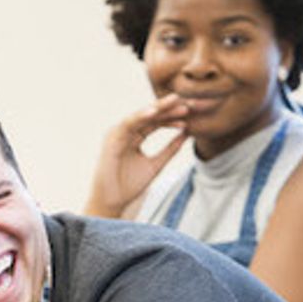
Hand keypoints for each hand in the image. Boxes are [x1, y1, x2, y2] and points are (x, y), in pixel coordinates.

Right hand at [89, 95, 191, 214]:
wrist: (113, 200)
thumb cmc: (130, 185)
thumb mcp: (156, 165)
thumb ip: (170, 150)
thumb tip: (187, 135)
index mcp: (135, 136)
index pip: (156, 122)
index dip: (172, 117)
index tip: (190, 112)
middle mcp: (126, 132)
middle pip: (149, 116)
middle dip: (167, 108)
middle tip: (186, 101)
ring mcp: (118, 133)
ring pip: (140, 116)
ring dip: (157, 108)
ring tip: (173, 101)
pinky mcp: (112, 138)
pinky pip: (128, 124)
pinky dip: (140, 116)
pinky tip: (154, 112)